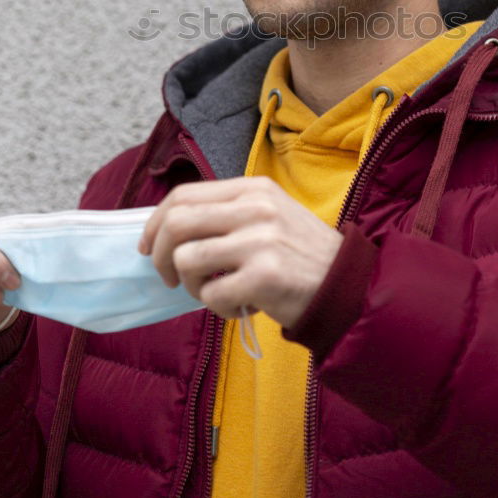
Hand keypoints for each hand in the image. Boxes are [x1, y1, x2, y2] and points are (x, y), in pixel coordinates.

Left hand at [138, 176, 342, 328]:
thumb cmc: (301, 255)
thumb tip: (168, 229)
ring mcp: (260, 241)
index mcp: (253, 189)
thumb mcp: (270, 215)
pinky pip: (211, 295)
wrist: (349, 285)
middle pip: (177, 223)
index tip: (148, 245)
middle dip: (160, 255)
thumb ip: (228, 214)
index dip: (155, 222)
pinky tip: (240, 306)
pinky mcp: (264, 276)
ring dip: (190, 285)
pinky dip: (217, 308)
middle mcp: (256, 208)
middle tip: (167, 276)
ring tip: (214, 291)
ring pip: (187, 260)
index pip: (184, 195)